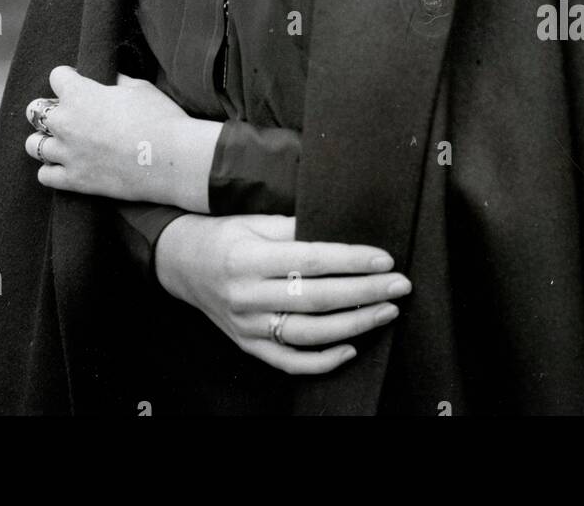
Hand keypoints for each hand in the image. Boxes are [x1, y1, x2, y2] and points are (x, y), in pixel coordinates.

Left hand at [24, 65, 222, 205]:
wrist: (172, 159)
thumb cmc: (159, 117)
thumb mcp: (139, 88)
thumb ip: (115, 82)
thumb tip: (108, 81)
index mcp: (80, 94)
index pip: (56, 76)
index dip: (69, 77)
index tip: (79, 82)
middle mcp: (65, 122)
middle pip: (35, 110)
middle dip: (50, 109)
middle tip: (70, 114)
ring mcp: (67, 153)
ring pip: (33, 144)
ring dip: (46, 140)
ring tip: (64, 141)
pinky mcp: (74, 180)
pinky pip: (44, 175)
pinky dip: (51, 170)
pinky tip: (66, 165)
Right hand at [153, 213, 412, 374]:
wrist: (183, 264)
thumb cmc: (226, 236)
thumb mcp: (255, 222)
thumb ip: (294, 229)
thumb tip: (341, 233)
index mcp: (249, 259)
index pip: (311, 261)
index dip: (351, 261)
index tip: (385, 259)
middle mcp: (248, 296)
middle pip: (317, 299)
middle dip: (364, 292)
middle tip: (400, 286)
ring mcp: (247, 327)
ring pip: (309, 333)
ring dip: (354, 324)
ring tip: (386, 312)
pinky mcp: (248, 346)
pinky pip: (289, 361)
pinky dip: (322, 360)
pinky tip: (351, 348)